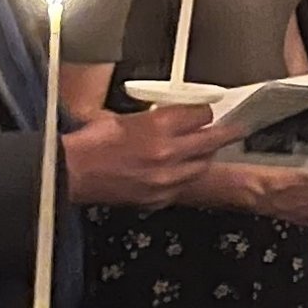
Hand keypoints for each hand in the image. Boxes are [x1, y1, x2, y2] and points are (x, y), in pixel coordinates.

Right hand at [64, 104, 239, 207]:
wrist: (71, 172)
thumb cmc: (88, 144)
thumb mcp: (119, 116)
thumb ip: (148, 118)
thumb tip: (163, 116)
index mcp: (157, 126)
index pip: (201, 114)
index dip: (205, 112)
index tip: (206, 111)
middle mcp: (168, 152)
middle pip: (213, 140)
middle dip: (226, 133)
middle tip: (237, 130)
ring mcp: (167, 178)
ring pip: (203, 166)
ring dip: (204, 157)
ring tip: (205, 151)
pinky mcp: (159, 196)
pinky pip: (183, 185)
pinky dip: (184, 177)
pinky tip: (178, 171)